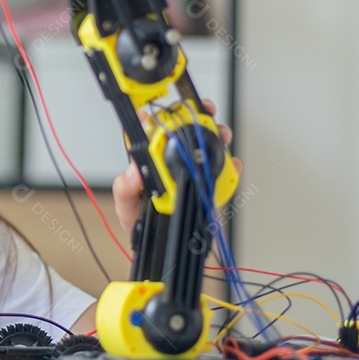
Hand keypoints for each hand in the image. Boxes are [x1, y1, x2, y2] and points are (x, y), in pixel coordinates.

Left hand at [111, 99, 242, 236]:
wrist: (166, 248)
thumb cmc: (143, 223)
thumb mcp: (126, 209)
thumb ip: (124, 191)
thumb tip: (131, 171)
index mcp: (149, 163)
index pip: (150, 134)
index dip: (153, 118)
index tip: (159, 111)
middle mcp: (172, 162)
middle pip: (185, 131)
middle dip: (196, 116)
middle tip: (203, 112)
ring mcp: (192, 171)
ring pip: (207, 145)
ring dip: (217, 134)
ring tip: (222, 134)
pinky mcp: (209, 184)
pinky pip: (223, 171)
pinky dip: (232, 164)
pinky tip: (234, 163)